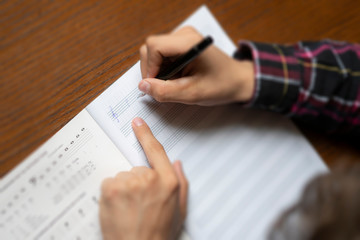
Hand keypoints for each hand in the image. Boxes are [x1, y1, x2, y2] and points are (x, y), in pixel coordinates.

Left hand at [99, 117, 187, 239]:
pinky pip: (110, 182)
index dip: (145, 134)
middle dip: (138, 182)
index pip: (156, 151)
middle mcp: (149, 179)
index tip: (137, 122)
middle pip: (138, 168)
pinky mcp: (111, 189)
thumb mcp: (180, 210)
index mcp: (168, 182)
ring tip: (130, 209)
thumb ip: (182, 183)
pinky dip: (112, 193)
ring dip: (124, 189)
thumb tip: (176, 163)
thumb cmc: (160, 234)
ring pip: (123, 177)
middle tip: (140, 203)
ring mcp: (128, 183)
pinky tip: (119, 208)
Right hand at [139, 26, 253, 105]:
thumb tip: (143, 86)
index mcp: (188, 42)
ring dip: (158, 70)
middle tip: (165, 86)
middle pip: (151, 47)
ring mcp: (182, 38)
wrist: (237, 80)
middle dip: (152, 70)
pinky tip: (177, 77)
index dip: (150, 67)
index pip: (154, 46)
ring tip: (175, 82)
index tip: (155, 84)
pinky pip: (162, 55)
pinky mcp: (181, 44)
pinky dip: (164, 69)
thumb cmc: (221, 84)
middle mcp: (184, 35)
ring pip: (154, 52)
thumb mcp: (192, 93)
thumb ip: (165, 91)